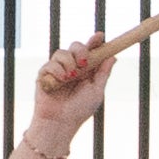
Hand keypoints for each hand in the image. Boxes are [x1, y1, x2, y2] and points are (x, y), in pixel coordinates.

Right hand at [27, 30, 124, 144]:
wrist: (61, 122)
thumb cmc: (80, 110)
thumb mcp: (97, 91)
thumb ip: (103, 73)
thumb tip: (113, 56)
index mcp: (86, 69)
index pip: (90, 50)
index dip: (95, 41)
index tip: (100, 36)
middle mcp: (72, 67)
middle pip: (75, 46)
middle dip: (81, 50)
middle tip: (84, 62)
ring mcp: (57, 69)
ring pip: (62, 52)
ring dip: (69, 63)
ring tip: (71, 77)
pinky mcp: (44, 74)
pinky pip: (50, 63)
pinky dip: (57, 70)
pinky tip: (61, 80)